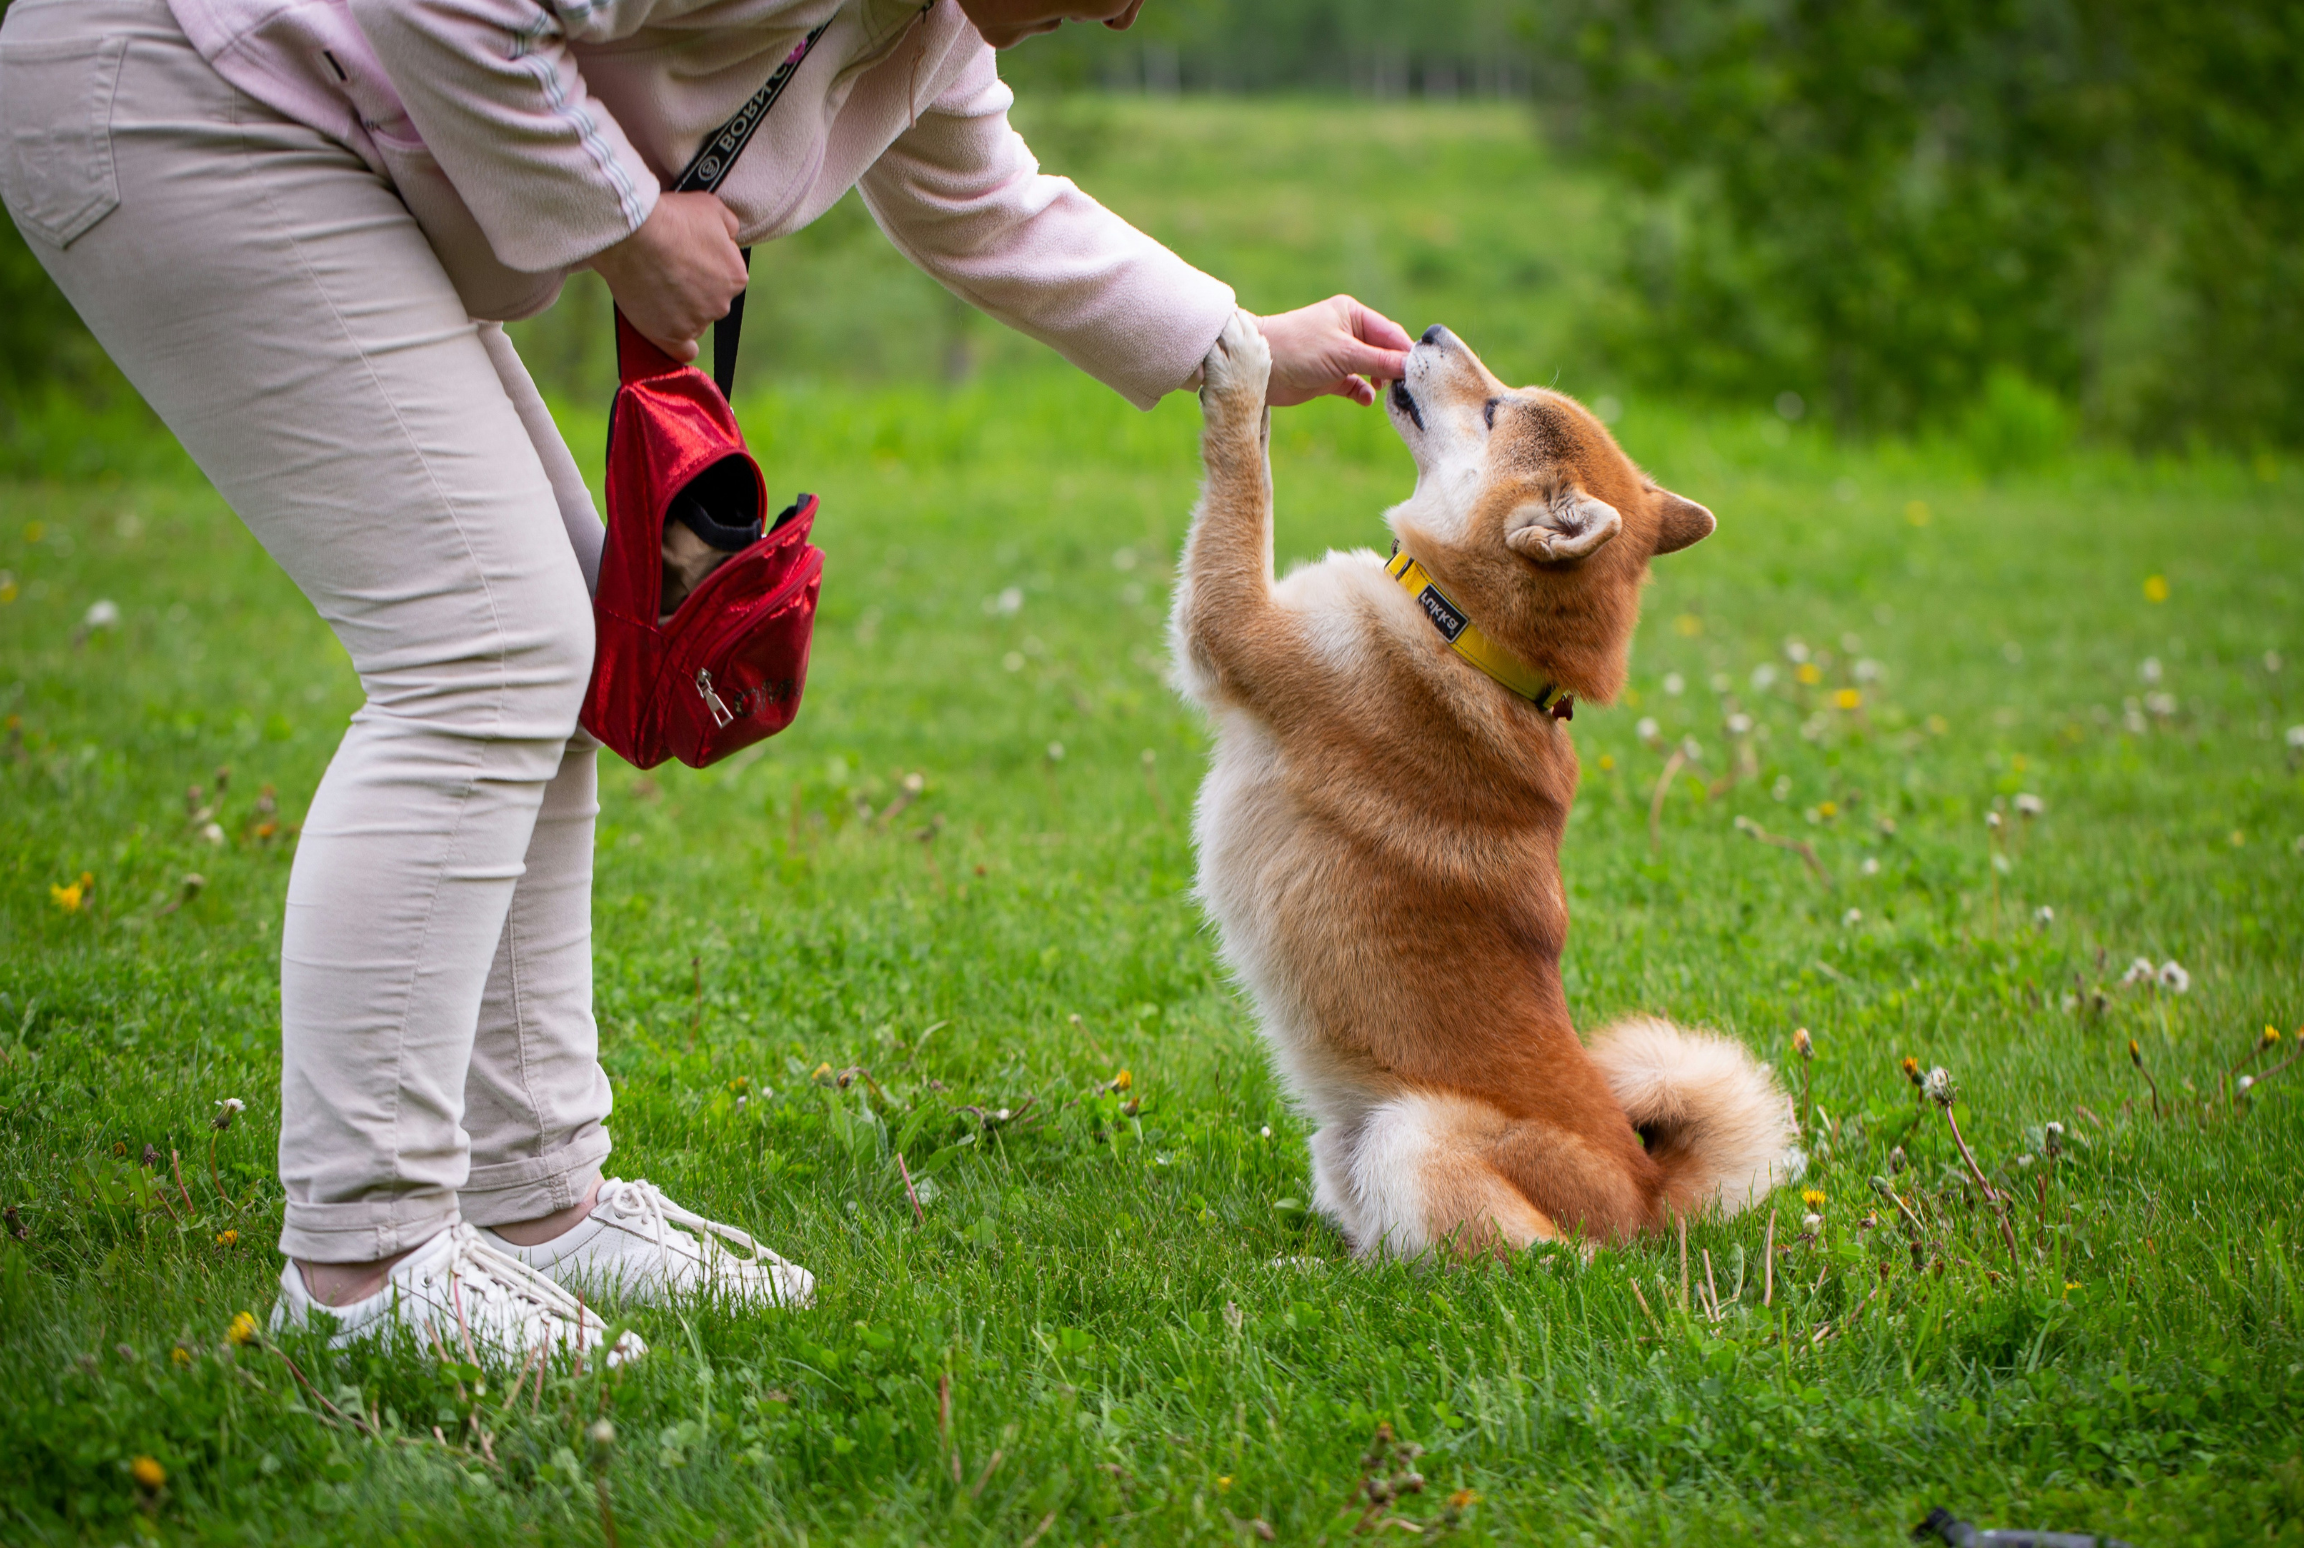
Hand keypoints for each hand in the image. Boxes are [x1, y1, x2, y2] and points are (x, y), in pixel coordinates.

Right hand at [585, 191, 749, 361]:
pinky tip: (671, 336)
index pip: (725, 277)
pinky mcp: (669, 336)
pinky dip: (678, 346)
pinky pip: (681, 352)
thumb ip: (730, 226)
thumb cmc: (671, 217)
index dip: (705, 265)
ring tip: (653, 286)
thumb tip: (730, 237)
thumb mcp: (713, 208)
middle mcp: (721, 305)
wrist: (633, 233)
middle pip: (709, 301)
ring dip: (678, 309)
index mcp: (736, 278)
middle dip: (692, 288)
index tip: (685, 256)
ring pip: (692, 321)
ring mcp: (695, 323)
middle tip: (666, 269)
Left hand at [1251, 296, 1413, 406]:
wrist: (1258, 368)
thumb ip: (1380, 361)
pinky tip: (1365, 399)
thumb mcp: (1345, 353)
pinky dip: (1363, 393)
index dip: (1407, 353)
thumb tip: (1413, 367)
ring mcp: (1339, 355)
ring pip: (1372, 370)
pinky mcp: (1329, 377)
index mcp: (1353, 315)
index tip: (1422, 374)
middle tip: (1409, 389)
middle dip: (1396, 370)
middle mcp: (1349, 332)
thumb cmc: (1298, 348)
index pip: (1391, 333)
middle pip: (1385, 352)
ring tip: (1389, 395)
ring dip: (1381, 382)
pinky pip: (1355, 386)